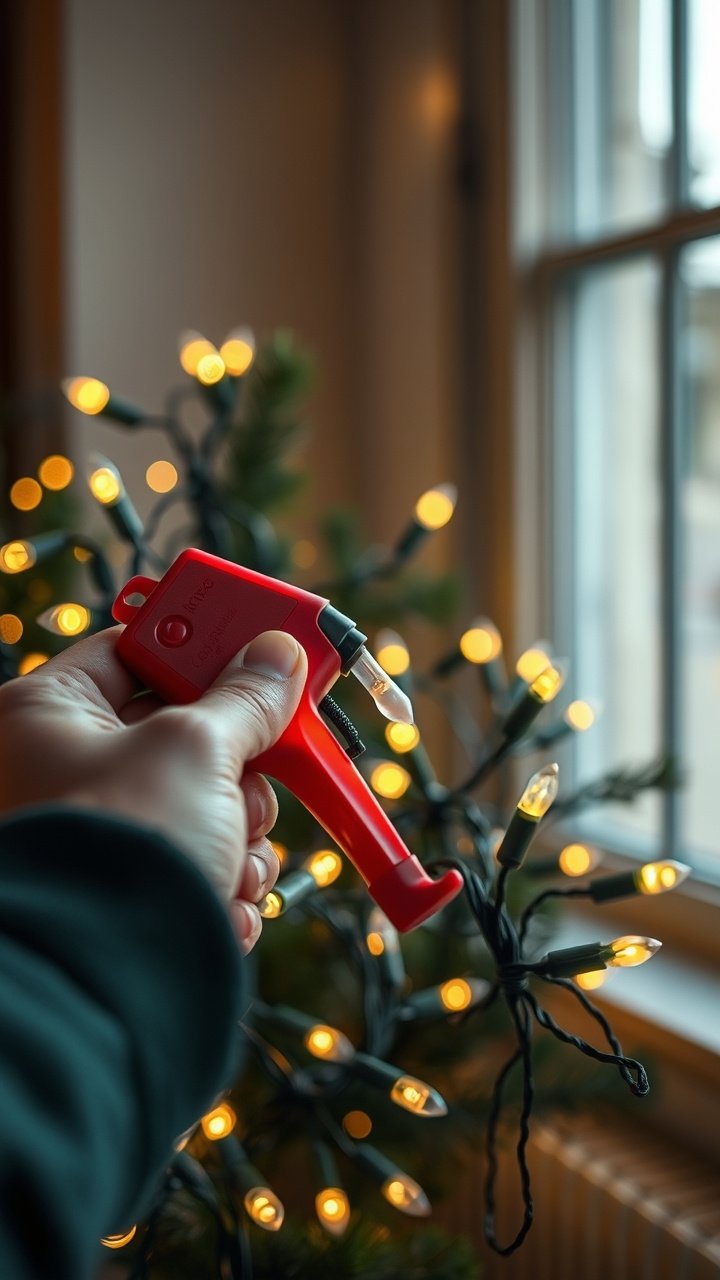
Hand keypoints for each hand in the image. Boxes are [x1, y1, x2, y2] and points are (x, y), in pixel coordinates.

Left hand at [0, 627, 306, 951]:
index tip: (257, 651)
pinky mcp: (132, 890)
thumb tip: (278, 657)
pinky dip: (225, 878)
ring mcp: (98, 835)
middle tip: (258, 767)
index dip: (200, 651)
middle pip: (181, 734)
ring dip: (240, 830)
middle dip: (235, 764)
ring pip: (202, 802)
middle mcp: (60, 772)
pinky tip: (221, 899)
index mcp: (45, 716)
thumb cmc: (124, 848)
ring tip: (231, 856)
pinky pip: (200, 858)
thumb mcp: (196, 747)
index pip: (134, 652)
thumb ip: (244, 697)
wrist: (112, 985)